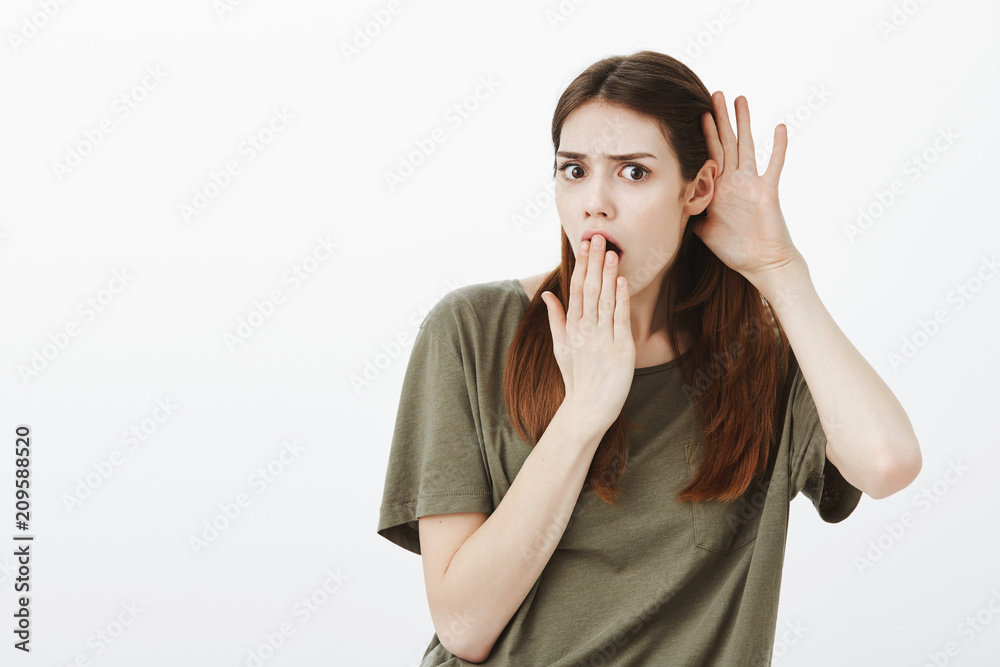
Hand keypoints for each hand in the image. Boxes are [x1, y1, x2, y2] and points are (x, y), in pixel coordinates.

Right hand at [540, 234, 635, 436]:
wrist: (587, 410)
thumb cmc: (577, 379)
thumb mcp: (561, 347)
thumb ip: (556, 318)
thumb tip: (548, 294)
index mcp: (571, 327)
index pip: (576, 289)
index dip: (581, 265)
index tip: (585, 244)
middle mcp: (584, 330)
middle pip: (589, 289)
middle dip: (594, 262)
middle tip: (599, 237)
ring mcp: (601, 339)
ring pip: (604, 300)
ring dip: (608, 274)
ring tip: (613, 252)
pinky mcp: (620, 349)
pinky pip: (620, 320)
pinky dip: (620, 299)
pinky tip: (621, 281)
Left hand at [692, 92, 799, 283]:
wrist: (762, 263)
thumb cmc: (734, 248)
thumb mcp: (703, 229)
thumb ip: (689, 211)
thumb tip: (669, 202)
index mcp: (718, 187)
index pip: (708, 155)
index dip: (701, 135)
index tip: (692, 112)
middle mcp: (734, 181)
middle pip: (725, 143)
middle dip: (719, 119)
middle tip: (714, 93)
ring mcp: (752, 183)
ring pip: (746, 146)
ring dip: (743, 123)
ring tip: (740, 99)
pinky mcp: (767, 191)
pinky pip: (774, 166)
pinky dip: (778, 148)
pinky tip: (779, 127)